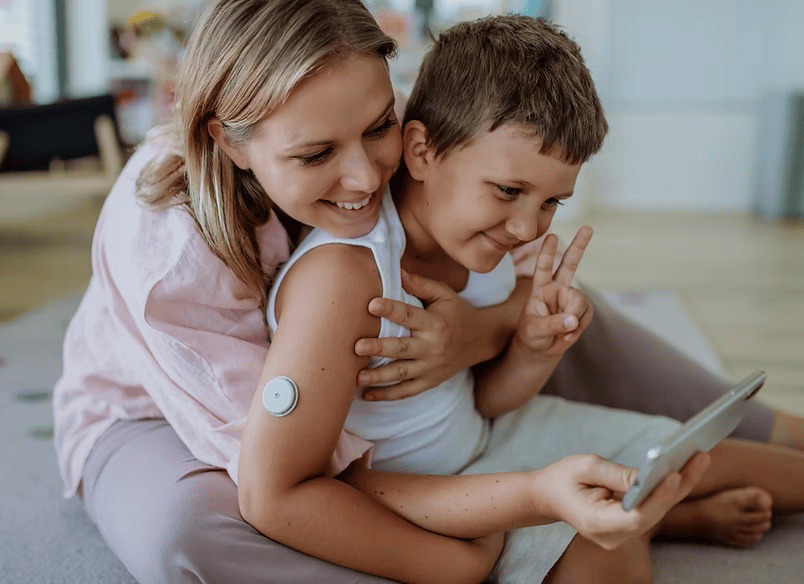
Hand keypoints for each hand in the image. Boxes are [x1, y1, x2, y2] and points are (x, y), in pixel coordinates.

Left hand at [354, 269, 478, 400]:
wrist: (481, 340)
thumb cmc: (457, 313)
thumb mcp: (444, 294)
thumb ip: (419, 284)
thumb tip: (395, 269)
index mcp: (435, 323)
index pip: (409, 316)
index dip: (391, 309)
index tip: (371, 304)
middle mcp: (433, 347)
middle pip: (402, 348)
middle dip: (379, 348)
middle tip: (357, 346)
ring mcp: (431, 367)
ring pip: (401, 374)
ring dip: (378, 376)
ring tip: (357, 376)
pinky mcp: (429, 382)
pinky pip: (407, 392)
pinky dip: (387, 395)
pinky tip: (367, 395)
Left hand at [514, 226, 593, 359]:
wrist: (541, 349)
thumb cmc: (532, 335)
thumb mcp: (535, 331)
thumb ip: (551, 324)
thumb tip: (572, 320)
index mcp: (540, 288)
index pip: (543, 267)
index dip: (546, 253)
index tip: (551, 236)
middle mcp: (557, 288)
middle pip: (569, 264)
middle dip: (579, 246)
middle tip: (588, 227)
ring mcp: (570, 297)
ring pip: (580, 301)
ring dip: (572, 319)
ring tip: (560, 331)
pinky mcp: (582, 309)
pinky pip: (586, 315)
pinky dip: (578, 327)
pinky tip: (568, 333)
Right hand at [536, 451, 710, 549]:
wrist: (547, 496)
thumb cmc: (563, 478)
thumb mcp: (585, 467)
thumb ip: (617, 474)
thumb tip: (649, 475)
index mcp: (597, 523)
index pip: (636, 515)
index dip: (658, 496)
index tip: (675, 474)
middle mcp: (613, 536)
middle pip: (654, 513)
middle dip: (679, 485)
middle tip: (700, 456)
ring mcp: (622, 535)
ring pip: (658, 511)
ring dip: (680, 485)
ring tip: (699, 457)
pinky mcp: (629, 526)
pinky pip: (654, 508)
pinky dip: (669, 488)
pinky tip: (685, 467)